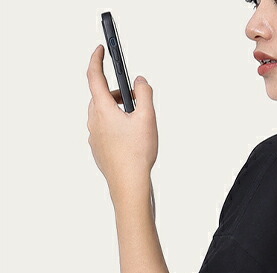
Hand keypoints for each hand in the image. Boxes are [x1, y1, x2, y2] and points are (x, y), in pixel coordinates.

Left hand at [87, 44, 157, 198]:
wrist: (128, 184)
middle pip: (101, 97)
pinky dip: (117, 129)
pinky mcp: (99, 150)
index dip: (98, 59)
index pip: (94, 75)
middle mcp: (94, 121)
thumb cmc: (137, 154)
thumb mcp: (147, 118)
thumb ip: (145, 94)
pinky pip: (105, 132)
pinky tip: (132, 141)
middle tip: (135, 99)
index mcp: (102, 109)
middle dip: (116, 93)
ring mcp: (94, 137)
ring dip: (117, 112)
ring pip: (103, 115)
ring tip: (137, 124)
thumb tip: (140, 82)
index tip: (101, 50)